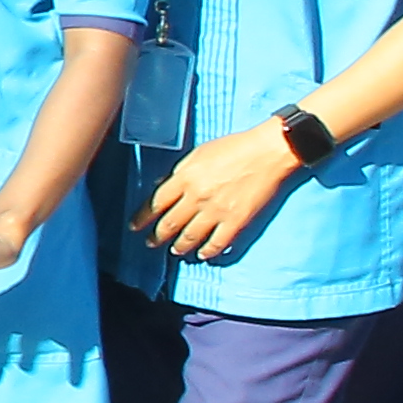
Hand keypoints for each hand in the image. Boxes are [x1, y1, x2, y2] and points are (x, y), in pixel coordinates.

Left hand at [132, 124, 302, 260]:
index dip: (142, 218)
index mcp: (185, 178)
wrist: (267, 152)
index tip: (135, 227)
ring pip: (190, 237)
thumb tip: (162, 186)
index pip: (156, 203)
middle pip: (170, 223)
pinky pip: (217, 243)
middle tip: (151, 244)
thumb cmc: (234, 147)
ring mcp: (216, 211)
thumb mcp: (199, 153)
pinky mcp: (236, 221)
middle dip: (158, 237)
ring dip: (179, 247)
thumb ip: (179, 172)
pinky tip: (203, 255)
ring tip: (175, 251)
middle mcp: (196, 197)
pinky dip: (207, 252)